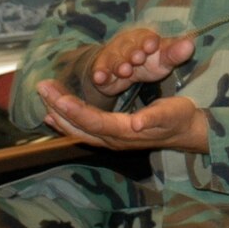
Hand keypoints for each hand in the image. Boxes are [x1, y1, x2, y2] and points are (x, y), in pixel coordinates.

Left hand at [35, 81, 209, 154]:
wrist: (186, 131)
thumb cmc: (180, 117)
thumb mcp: (172, 114)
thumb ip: (154, 117)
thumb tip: (137, 124)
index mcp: (125, 132)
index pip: (93, 122)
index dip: (74, 110)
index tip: (57, 97)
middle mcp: (113, 139)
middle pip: (78, 126)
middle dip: (58, 108)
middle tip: (42, 87)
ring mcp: (110, 139)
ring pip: (77, 129)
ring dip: (58, 113)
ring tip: (44, 97)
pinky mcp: (110, 135)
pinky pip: (82, 130)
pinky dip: (66, 122)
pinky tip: (54, 115)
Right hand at [87, 26, 196, 96]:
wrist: (125, 70)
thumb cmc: (150, 60)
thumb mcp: (164, 58)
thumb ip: (175, 53)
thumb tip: (191, 44)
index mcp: (144, 36)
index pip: (146, 37)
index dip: (148, 41)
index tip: (152, 45)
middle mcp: (127, 43)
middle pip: (129, 46)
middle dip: (133, 52)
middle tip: (138, 58)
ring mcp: (112, 55)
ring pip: (115, 59)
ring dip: (119, 64)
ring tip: (124, 70)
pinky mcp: (101, 69)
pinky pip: (99, 70)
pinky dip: (100, 73)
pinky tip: (100, 77)